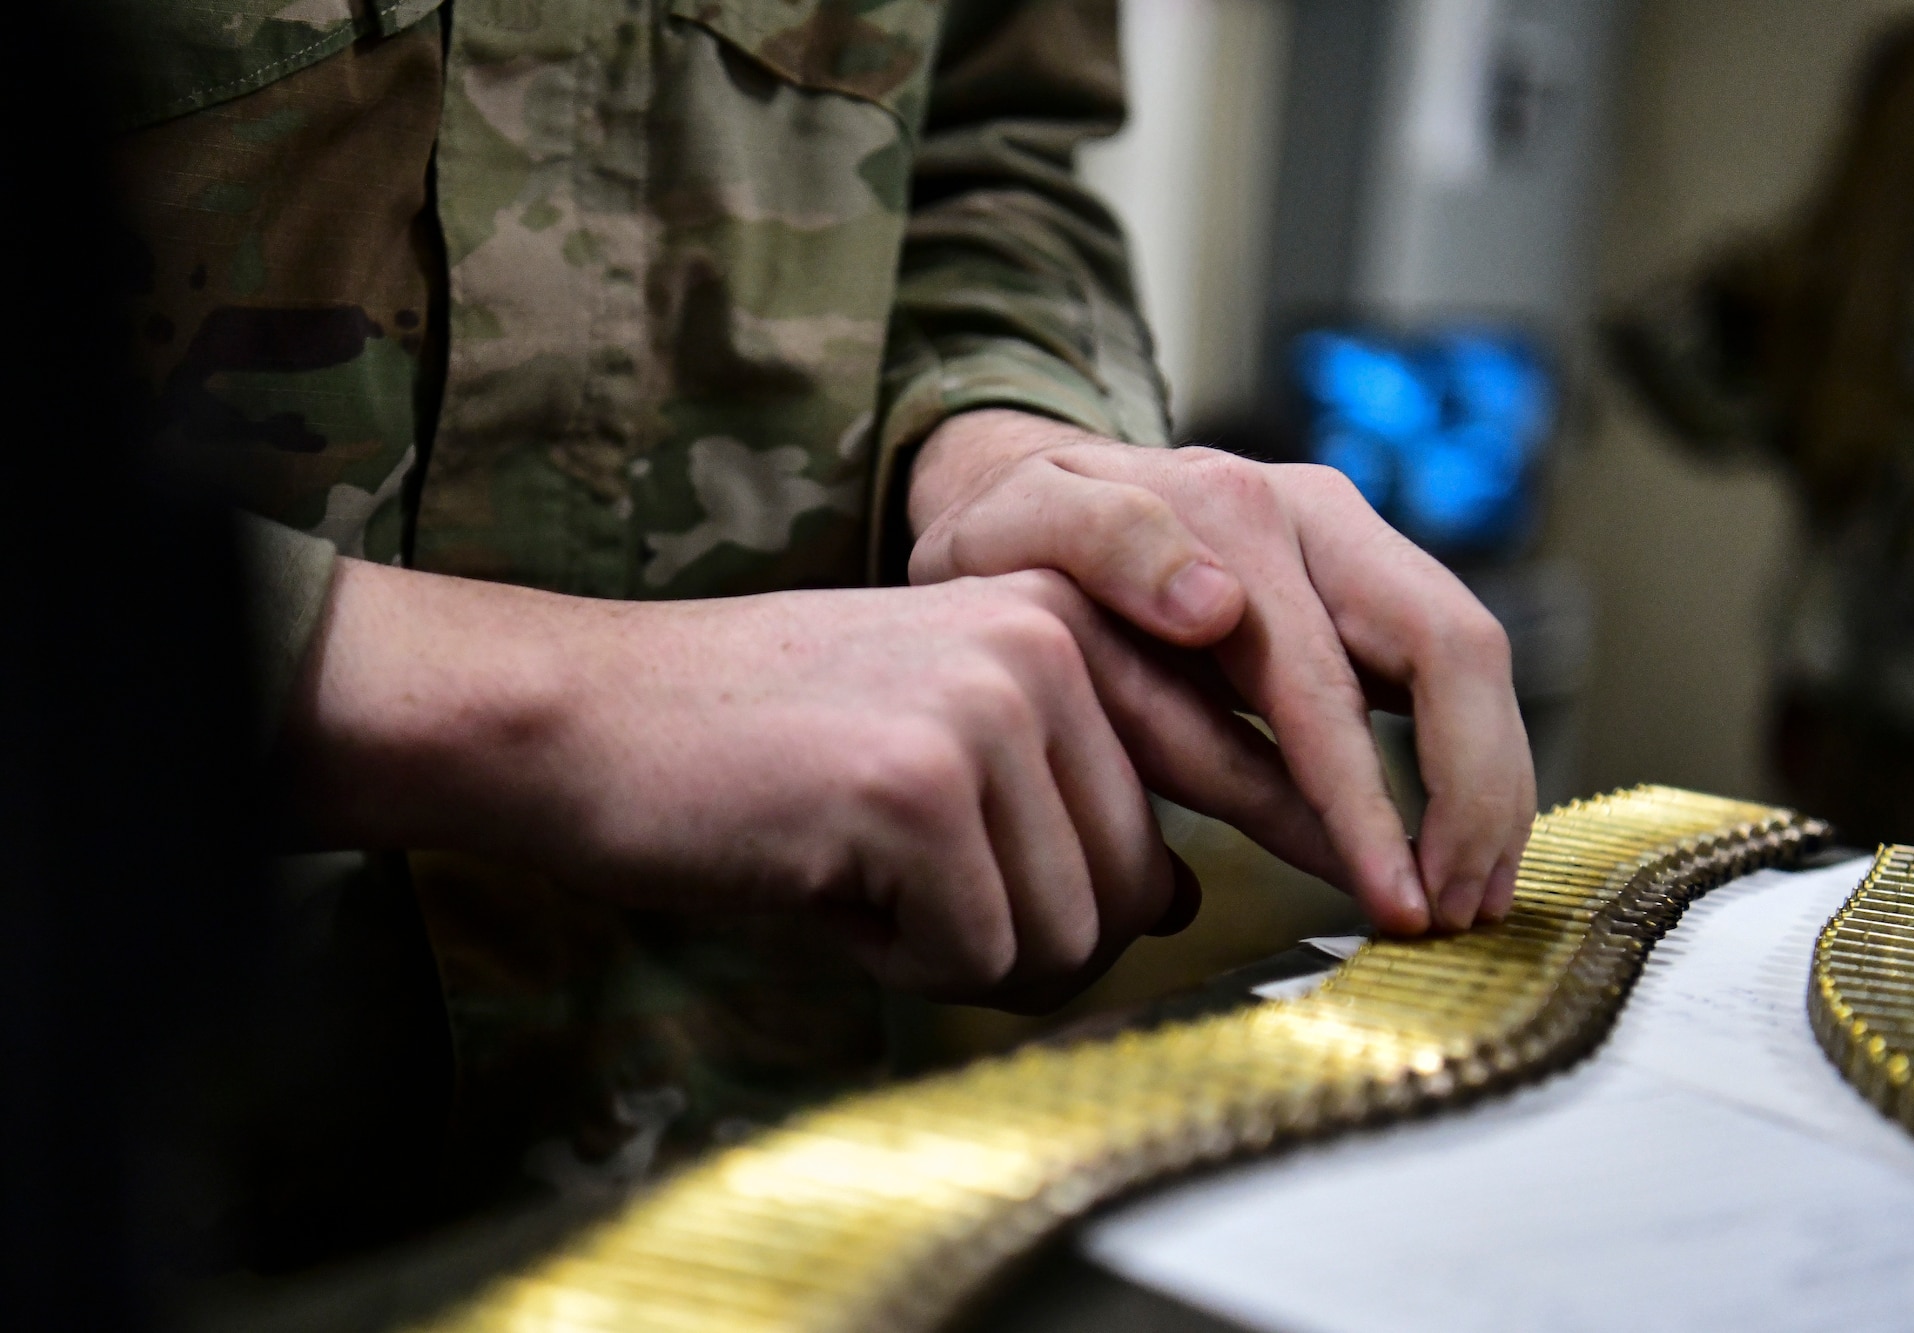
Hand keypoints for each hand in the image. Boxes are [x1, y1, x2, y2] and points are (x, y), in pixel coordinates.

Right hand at [284, 559, 1207, 1010]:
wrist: (578, 718)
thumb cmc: (752, 749)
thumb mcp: (937, 747)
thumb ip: (1066, 806)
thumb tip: (1182, 902)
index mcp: (1063, 614)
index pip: (1181, 795)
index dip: (1146, 884)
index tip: (1136, 907)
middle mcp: (1047, 638)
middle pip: (1135, 891)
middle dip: (1026, 939)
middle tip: (906, 898)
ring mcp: (987, 704)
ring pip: (1069, 938)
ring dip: (962, 954)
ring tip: (857, 876)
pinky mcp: (918, 785)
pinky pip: (979, 958)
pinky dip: (898, 963)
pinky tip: (821, 884)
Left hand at [907, 409, 1536, 934]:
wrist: (1025, 482)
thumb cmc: (1010, 532)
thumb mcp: (1012, 526)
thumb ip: (1104, 546)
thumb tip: (1215, 609)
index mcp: (1235, 510)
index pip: (1332, 678)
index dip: (1371, 803)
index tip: (1396, 902)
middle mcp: (1317, 516)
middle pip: (1454, 647)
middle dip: (1476, 795)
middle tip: (1461, 915)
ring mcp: (1350, 547)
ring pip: (1468, 662)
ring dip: (1490, 787)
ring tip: (1474, 902)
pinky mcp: (1360, 590)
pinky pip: (1441, 678)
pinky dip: (1466, 764)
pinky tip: (1458, 851)